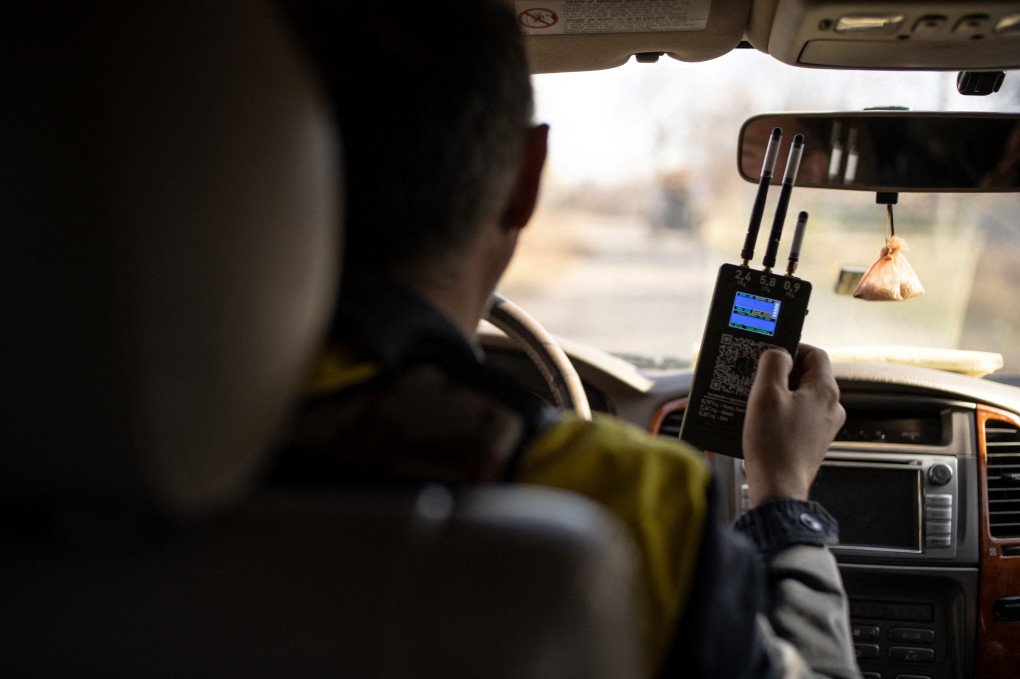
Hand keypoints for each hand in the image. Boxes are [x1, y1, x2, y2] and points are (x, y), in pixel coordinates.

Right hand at [742, 344, 844, 506]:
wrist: (778, 487)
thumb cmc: (774, 444)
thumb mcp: (766, 394)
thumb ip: (773, 363)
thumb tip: (779, 352)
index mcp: (825, 390)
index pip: (814, 353)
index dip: (792, 348)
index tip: (771, 353)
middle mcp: (831, 407)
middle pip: (807, 375)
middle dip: (781, 373)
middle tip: (757, 377)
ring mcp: (824, 426)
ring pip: (801, 396)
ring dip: (778, 394)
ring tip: (755, 400)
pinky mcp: (813, 441)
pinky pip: (798, 416)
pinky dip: (780, 413)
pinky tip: (761, 420)